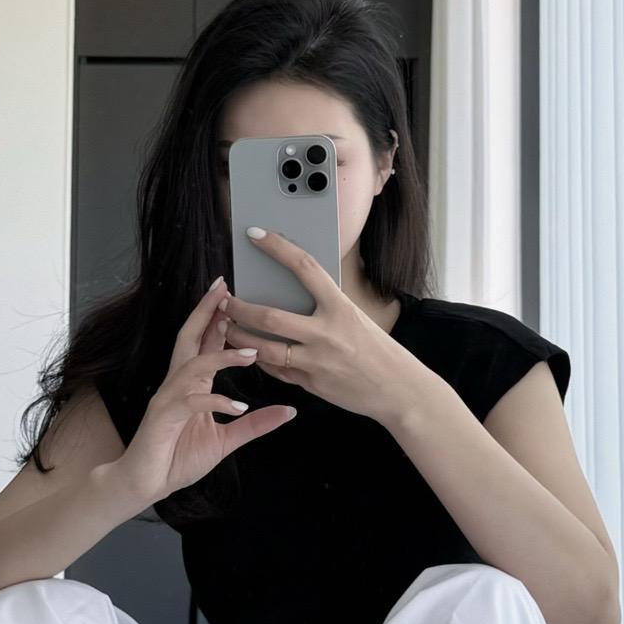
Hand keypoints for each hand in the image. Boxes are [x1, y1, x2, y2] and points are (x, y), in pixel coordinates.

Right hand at [119, 277, 296, 504]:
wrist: (146, 484)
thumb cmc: (178, 459)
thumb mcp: (226, 440)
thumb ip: (254, 424)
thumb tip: (288, 412)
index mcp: (191, 386)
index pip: (203, 344)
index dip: (217, 320)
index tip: (231, 296)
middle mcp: (177, 385)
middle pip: (189, 338)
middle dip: (206, 313)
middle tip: (223, 289)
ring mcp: (168, 399)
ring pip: (193, 365)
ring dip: (221, 356)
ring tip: (251, 353)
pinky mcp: (163, 417)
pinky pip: (191, 402)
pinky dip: (216, 402)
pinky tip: (238, 408)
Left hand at [221, 228, 431, 426]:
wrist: (399, 389)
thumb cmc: (377, 349)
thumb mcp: (355, 318)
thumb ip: (325, 306)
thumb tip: (290, 290)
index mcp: (341, 308)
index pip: (304, 267)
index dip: (277, 247)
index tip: (255, 234)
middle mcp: (327, 334)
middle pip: (270, 316)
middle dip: (240, 308)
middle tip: (225, 300)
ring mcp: (317, 362)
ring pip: (264, 349)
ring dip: (239, 337)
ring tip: (226, 328)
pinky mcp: (311, 384)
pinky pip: (276, 371)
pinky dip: (259, 360)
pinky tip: (249, 352)